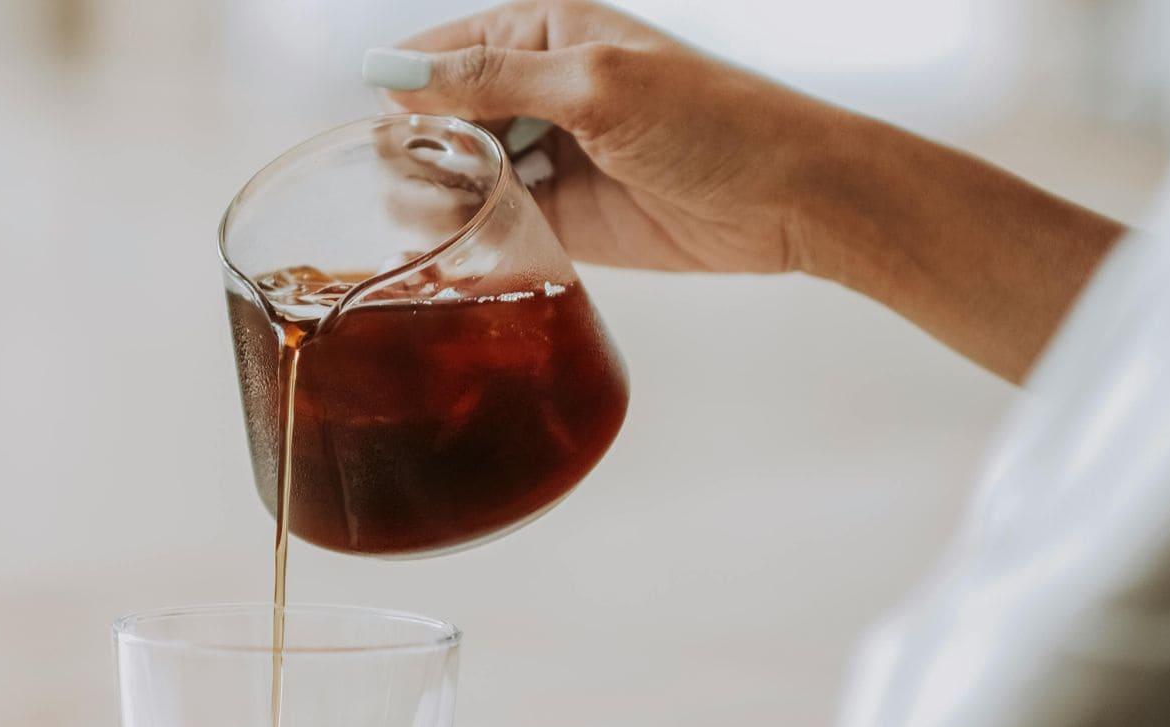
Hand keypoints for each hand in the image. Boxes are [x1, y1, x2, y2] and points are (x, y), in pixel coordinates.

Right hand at [366, 0, 1124, 381]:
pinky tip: (452, 249)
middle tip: (411, 186)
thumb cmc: (712, 120)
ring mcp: (554, 155)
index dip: (409, 85)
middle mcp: (544, 91)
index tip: (380, 126)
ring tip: (425, 223)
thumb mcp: (595, 86)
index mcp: (549, 35)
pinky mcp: (566, 216)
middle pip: (448, 116)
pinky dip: (474, 233)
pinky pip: (500, 220)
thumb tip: (394, 74)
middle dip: (422, 148)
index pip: (450, 50)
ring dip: (441, 194)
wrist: (789, 198)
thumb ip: (491, 82)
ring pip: (467, 171)